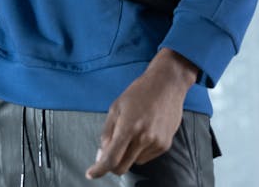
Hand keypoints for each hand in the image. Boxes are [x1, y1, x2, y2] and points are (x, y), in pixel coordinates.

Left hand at [85, 49, 197, 178]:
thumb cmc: (139, 92)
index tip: (91, 173)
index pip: (111, 158)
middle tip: (109, 152)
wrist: (167, 84)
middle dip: (112, 165)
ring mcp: (156, 143)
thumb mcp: (116, 107)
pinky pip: (146, 157)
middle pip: (122, 167)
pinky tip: (144, 131)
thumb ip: (107, 132)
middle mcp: (144, 138)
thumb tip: (103, 153)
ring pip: (134, 162)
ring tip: (134, 130)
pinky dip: (140, 150)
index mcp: (129, 126)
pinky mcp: (165, 145)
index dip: (99, 169)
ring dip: (128, 154)